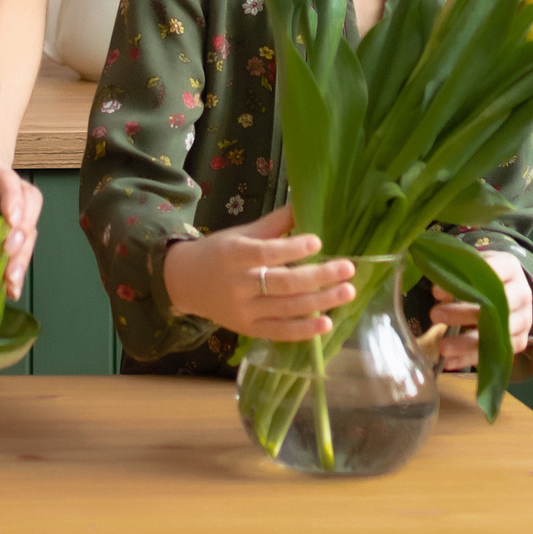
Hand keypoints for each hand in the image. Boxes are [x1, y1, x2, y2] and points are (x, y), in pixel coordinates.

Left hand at [0, 157, 42, 300]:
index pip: (5, 178)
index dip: (11, 196)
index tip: (9, 218)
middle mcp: (8, 185)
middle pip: (27, 204)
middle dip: (20, 232)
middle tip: (8, 252)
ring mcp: (16, 204)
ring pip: (30, 225)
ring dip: (22, 255)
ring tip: (10, 281)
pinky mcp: (14, 224)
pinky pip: (24, 243)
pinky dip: (19, 266)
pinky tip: (11, 288)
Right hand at [160, 203, 355, 340]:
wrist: (183, 283)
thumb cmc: (218, 253)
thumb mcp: (240, 234)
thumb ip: (273, 224)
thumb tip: (303, 201)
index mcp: (234, 255)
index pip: (265, 253)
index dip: (292, 249)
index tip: (317, 242)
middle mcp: (239, 285)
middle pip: (283, 283)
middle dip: (319, 276)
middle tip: (348, 268)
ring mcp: (244, 311)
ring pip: (287, 308)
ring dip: (321, 301)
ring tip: (347, 291)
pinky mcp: (248, 329)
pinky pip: (279, 332)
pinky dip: (304, 331)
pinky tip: (327, 323)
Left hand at [429, 249, 532, 371]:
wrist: (511, 289)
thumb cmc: (484, 275)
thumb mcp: (472, 266)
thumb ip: (455, 274)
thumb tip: (437, 291)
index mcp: (510, 267)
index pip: (491, 272)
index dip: (464, 282)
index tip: (436, 291)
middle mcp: (522, 294)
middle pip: (495, 305)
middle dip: (462, 313)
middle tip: (434, 315)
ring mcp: (524, 319)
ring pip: (498, 333)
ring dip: (468, 342)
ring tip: (442, 347)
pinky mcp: (520, 340)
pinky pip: (497, 353)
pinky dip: (473, 358)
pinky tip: (451, 362)